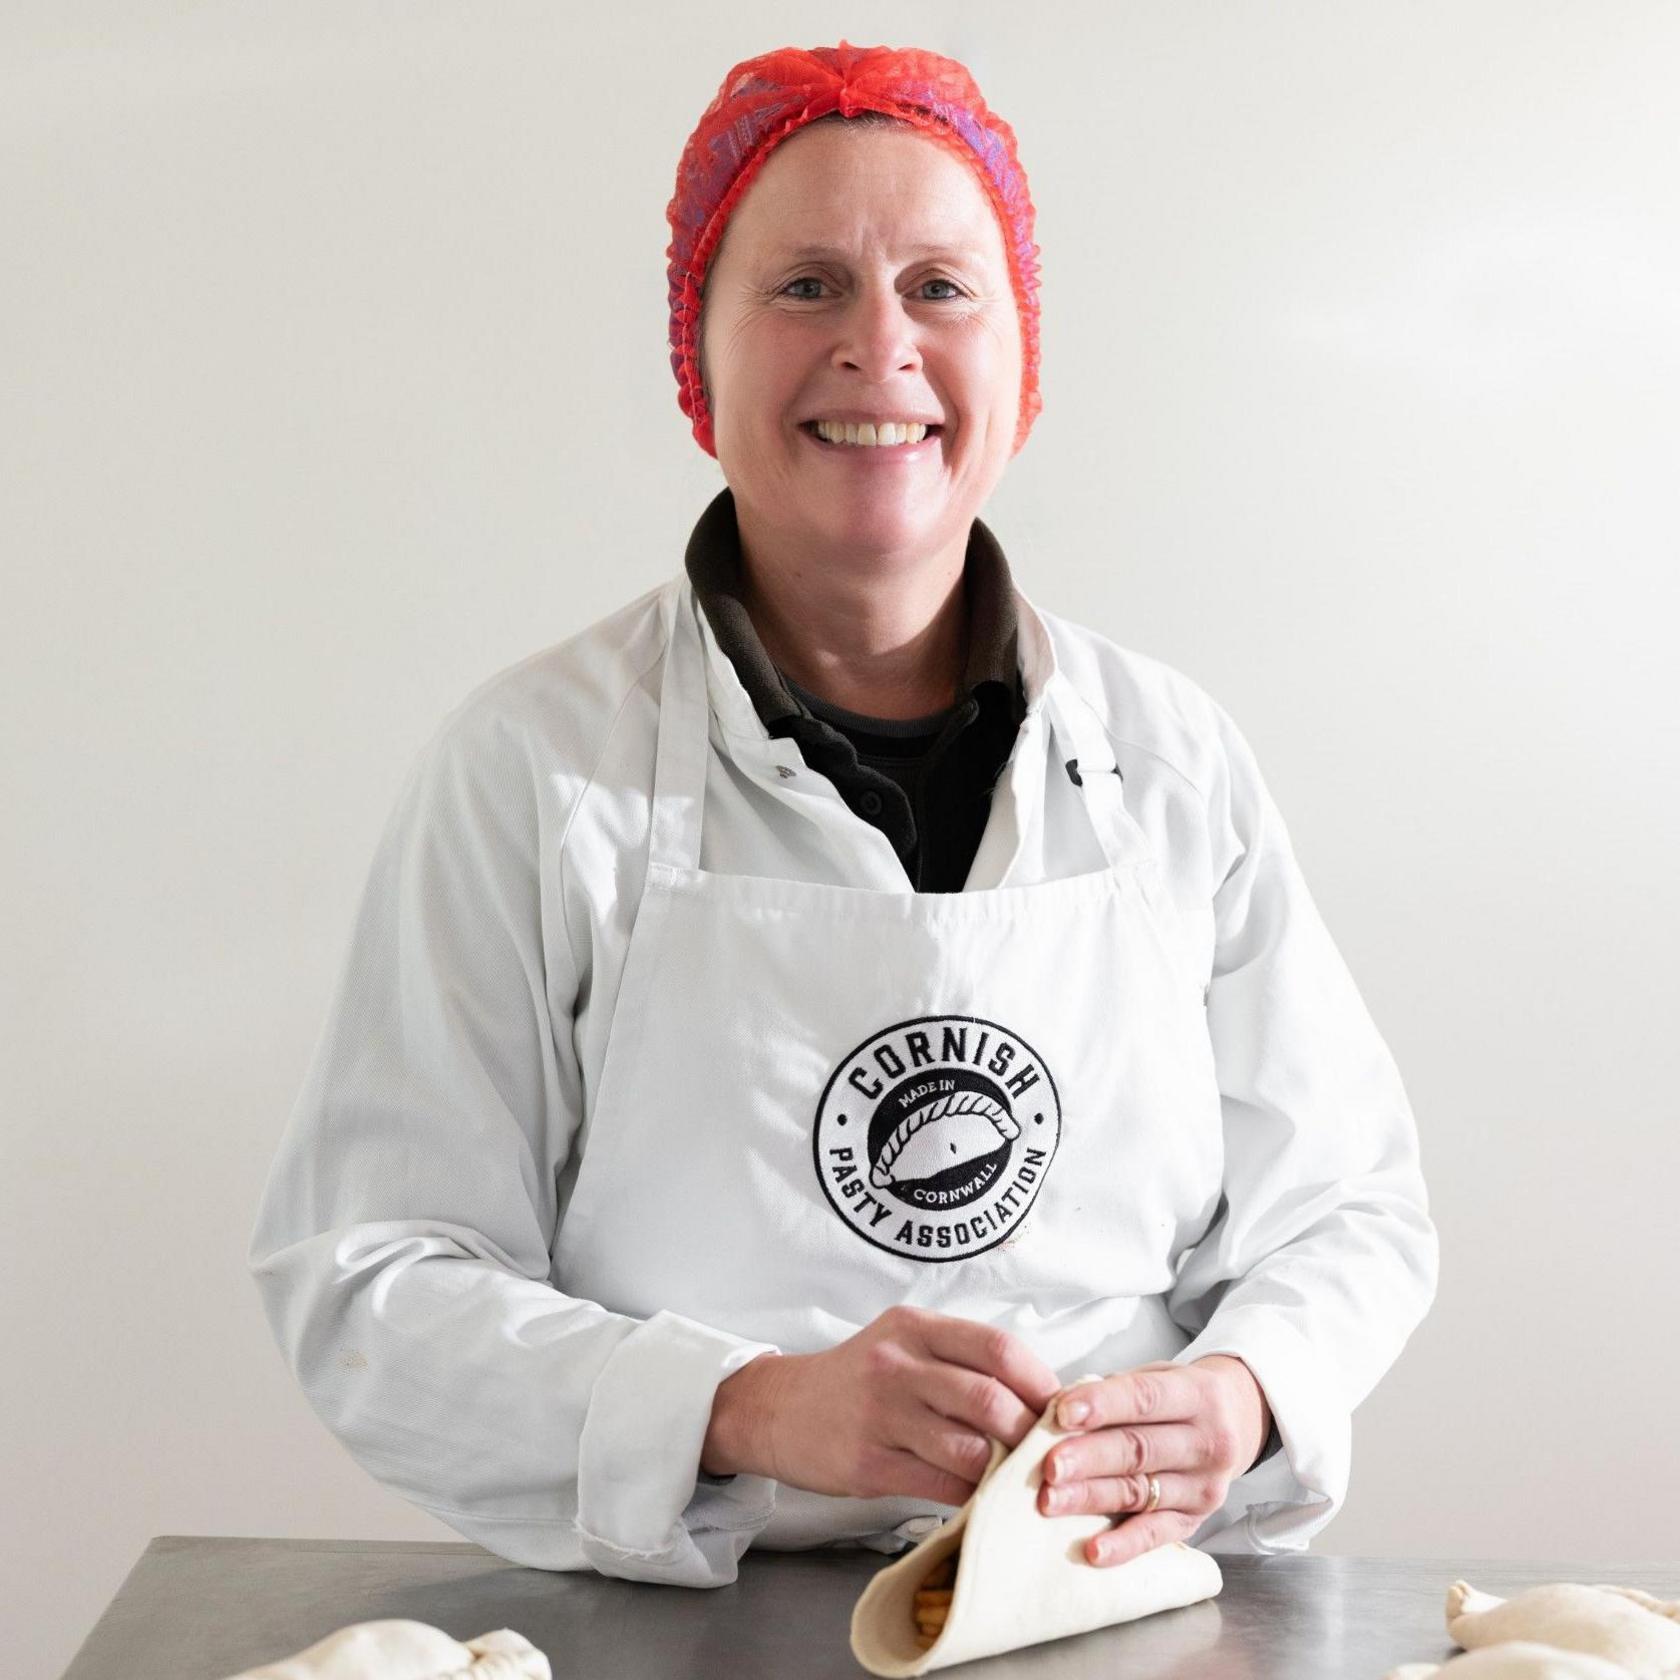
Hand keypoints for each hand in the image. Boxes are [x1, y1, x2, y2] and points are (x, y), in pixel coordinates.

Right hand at [705, 1305, 1062, 1504]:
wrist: (779, 1409)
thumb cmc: (857, 1380)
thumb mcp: (902, 1345)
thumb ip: (958, 1360)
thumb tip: (1038, 1394)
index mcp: (915, 1328)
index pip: (998, 1348)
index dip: (1041, 1381)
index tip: (1062, 1409)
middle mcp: (898, 1364)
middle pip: (990, 1400)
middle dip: (1030, 1433)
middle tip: (1050, 1453)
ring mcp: (881, 1415)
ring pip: (969, 1449)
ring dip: (1005, 1472)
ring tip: (1020, 1480)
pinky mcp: (868, 1463)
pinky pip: (940, 1486)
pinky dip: (971, 1497)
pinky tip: (981, 1498)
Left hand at [1037, 1355, 1272, 1566]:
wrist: (1235, 1422)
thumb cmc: (1176, 1397)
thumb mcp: (1156, 1376)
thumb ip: (1113, 1390)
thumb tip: (1058, 1407)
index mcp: (1198, 1394)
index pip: (1146, 1398)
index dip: (1103, 1404)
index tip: (1062, 1412)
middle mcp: (1209, 1442)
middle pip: (1141, 1449)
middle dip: (1090, 1457)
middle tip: (1049, 1466)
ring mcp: (1205, 1487)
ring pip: (1141, 1491)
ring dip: (1092, 1498)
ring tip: (1051, 1501)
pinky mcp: (1196, 1521)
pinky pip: (1157, 1535)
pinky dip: (1124, 1545)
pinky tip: (1093, 1549)